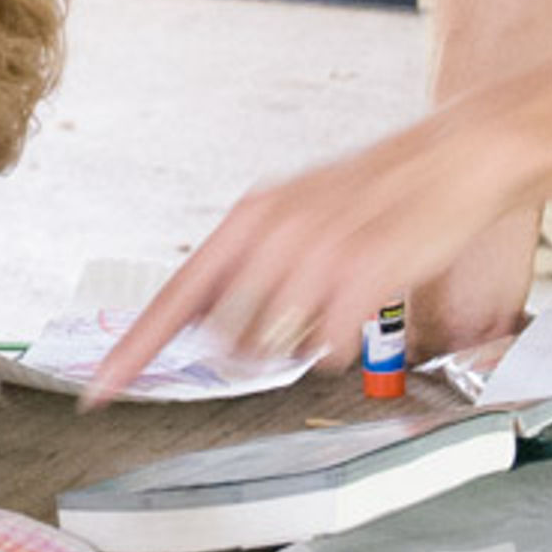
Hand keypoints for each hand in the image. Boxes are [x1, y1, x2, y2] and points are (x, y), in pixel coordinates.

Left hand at [86, 105, 538, 402]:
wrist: (453, 159)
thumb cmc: (377, 195)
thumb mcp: (296, 214)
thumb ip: (250, 264)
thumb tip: (207, 324)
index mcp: (248, 220)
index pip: (173, 299)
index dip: (132, 352)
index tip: (98, 391)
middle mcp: (270, 235)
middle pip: (226, 341)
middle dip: (254, 352)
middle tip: (301, 318)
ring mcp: (313, 255)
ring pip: (274, 349)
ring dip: (299, 347)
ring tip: (334, 304)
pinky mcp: (358, 274)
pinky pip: (326, 350)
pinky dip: (340, 347)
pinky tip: (359, 313)